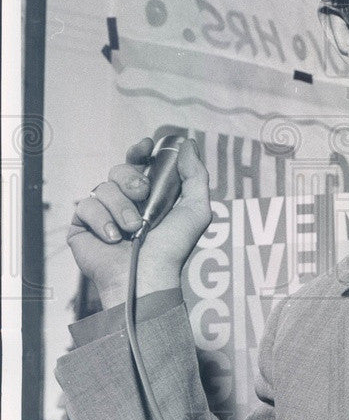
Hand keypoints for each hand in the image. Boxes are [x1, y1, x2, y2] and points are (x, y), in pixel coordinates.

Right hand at [67, 137, 211, 308]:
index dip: (139, 151)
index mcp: (149, 196)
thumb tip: (188, 144)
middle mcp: (124, 202)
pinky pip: (85, 206)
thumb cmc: (172, 248)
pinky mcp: (82, 227)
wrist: (147, 275)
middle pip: (119, 169)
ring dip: (121, 207)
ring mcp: (102, 214)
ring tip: (132, 229)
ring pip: (103, 187)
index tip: (146, 148)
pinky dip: (101, 220)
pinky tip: (113, 238)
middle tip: (142, 194)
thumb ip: (196, 175)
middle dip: (132, 178)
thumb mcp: (196, 209)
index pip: (138, 163)